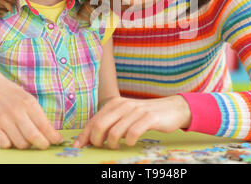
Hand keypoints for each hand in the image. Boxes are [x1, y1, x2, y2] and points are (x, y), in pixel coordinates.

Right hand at [0, 69, 63, 148]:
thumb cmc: (13, 95)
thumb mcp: (29, 99)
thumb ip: (38, 115)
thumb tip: (51, 133)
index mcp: (29, 103)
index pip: (44, 125)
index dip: (53, 136)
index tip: (58, 140)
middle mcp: (16, 111)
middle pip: (33, 137)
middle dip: (43, 144)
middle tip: (45, 145)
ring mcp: (3, 119)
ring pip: (20, 143)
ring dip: (26, 144)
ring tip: (27, 139)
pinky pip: (4, 144)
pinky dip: (10, 144)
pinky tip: (12, 138)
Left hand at [73, 95, 191, 148]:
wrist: (172, 108)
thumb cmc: (145, 115)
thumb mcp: (125, 115)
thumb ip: (109, 123)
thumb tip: (89, 138)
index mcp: (114, 103)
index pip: (94, 120)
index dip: (84, 135)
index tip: (79, 147)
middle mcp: (123, 105)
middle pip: (100, 126)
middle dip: (96, 141)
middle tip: (101, 147)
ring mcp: (136, 111)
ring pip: (114, 132)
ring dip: (113, 144)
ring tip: (117, 146)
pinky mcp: (149, 118)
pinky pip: (132, 133)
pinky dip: (128, 142)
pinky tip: (130, 143)